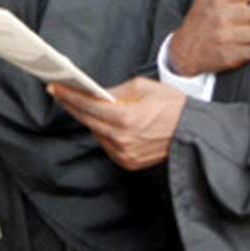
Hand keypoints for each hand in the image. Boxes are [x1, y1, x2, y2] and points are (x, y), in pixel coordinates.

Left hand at [48, 77, 186, 170]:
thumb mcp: (143, 87)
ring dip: (90, 120)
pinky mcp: (128, 162)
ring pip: (96, 134)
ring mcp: (124, 154)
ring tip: (83, 106)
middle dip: (73, 106)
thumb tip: (98, 93)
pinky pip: (107, 146)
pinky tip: (104, 122)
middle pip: (87, 121)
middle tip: (61, 94)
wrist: (193, 132)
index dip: (69, 96)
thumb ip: (116, 91)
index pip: (88, 106)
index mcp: (125, 118)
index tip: (56, 89)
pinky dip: (104, 134)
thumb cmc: (172, 107)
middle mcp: (121, 139)